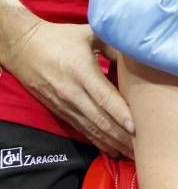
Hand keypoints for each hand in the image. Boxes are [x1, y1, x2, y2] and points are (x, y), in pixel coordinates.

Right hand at [1, 21, 133, 156]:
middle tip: (144, 147)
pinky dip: (98, 141)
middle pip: (101, 119)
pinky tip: (112, 150)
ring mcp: (66, 105)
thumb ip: (114, 44)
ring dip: (113, 142)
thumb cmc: (61, 38)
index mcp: (81, 72)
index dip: (120, 113)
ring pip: (93, 129)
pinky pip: (83, 129)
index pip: (104, 97)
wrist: (23, 48)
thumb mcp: (89, 34)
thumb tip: (139, 54)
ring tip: (133, 154)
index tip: (136, 127)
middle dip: (122, 136)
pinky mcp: (61, 111)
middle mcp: (73, 93)